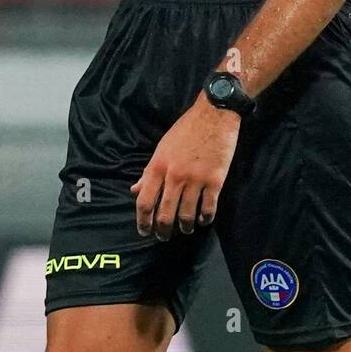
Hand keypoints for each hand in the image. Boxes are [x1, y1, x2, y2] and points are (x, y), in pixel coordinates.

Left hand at [130, 94, 240, 239]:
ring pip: (187, 215)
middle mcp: (174, 176)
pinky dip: (205, 219)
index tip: (144, 231)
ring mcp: (195, 180)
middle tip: (164, 236)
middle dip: (163, 230)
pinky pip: (208, 208)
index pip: (145, 202)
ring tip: (186, 229)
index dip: (143, 221)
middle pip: (165, 214)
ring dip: (185, 227)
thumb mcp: (162, 148)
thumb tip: (135, 190)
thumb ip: (149, 171)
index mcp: (158, 166)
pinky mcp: (215, 181)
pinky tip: (204, 220)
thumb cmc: (186, 130)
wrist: (214, 115)